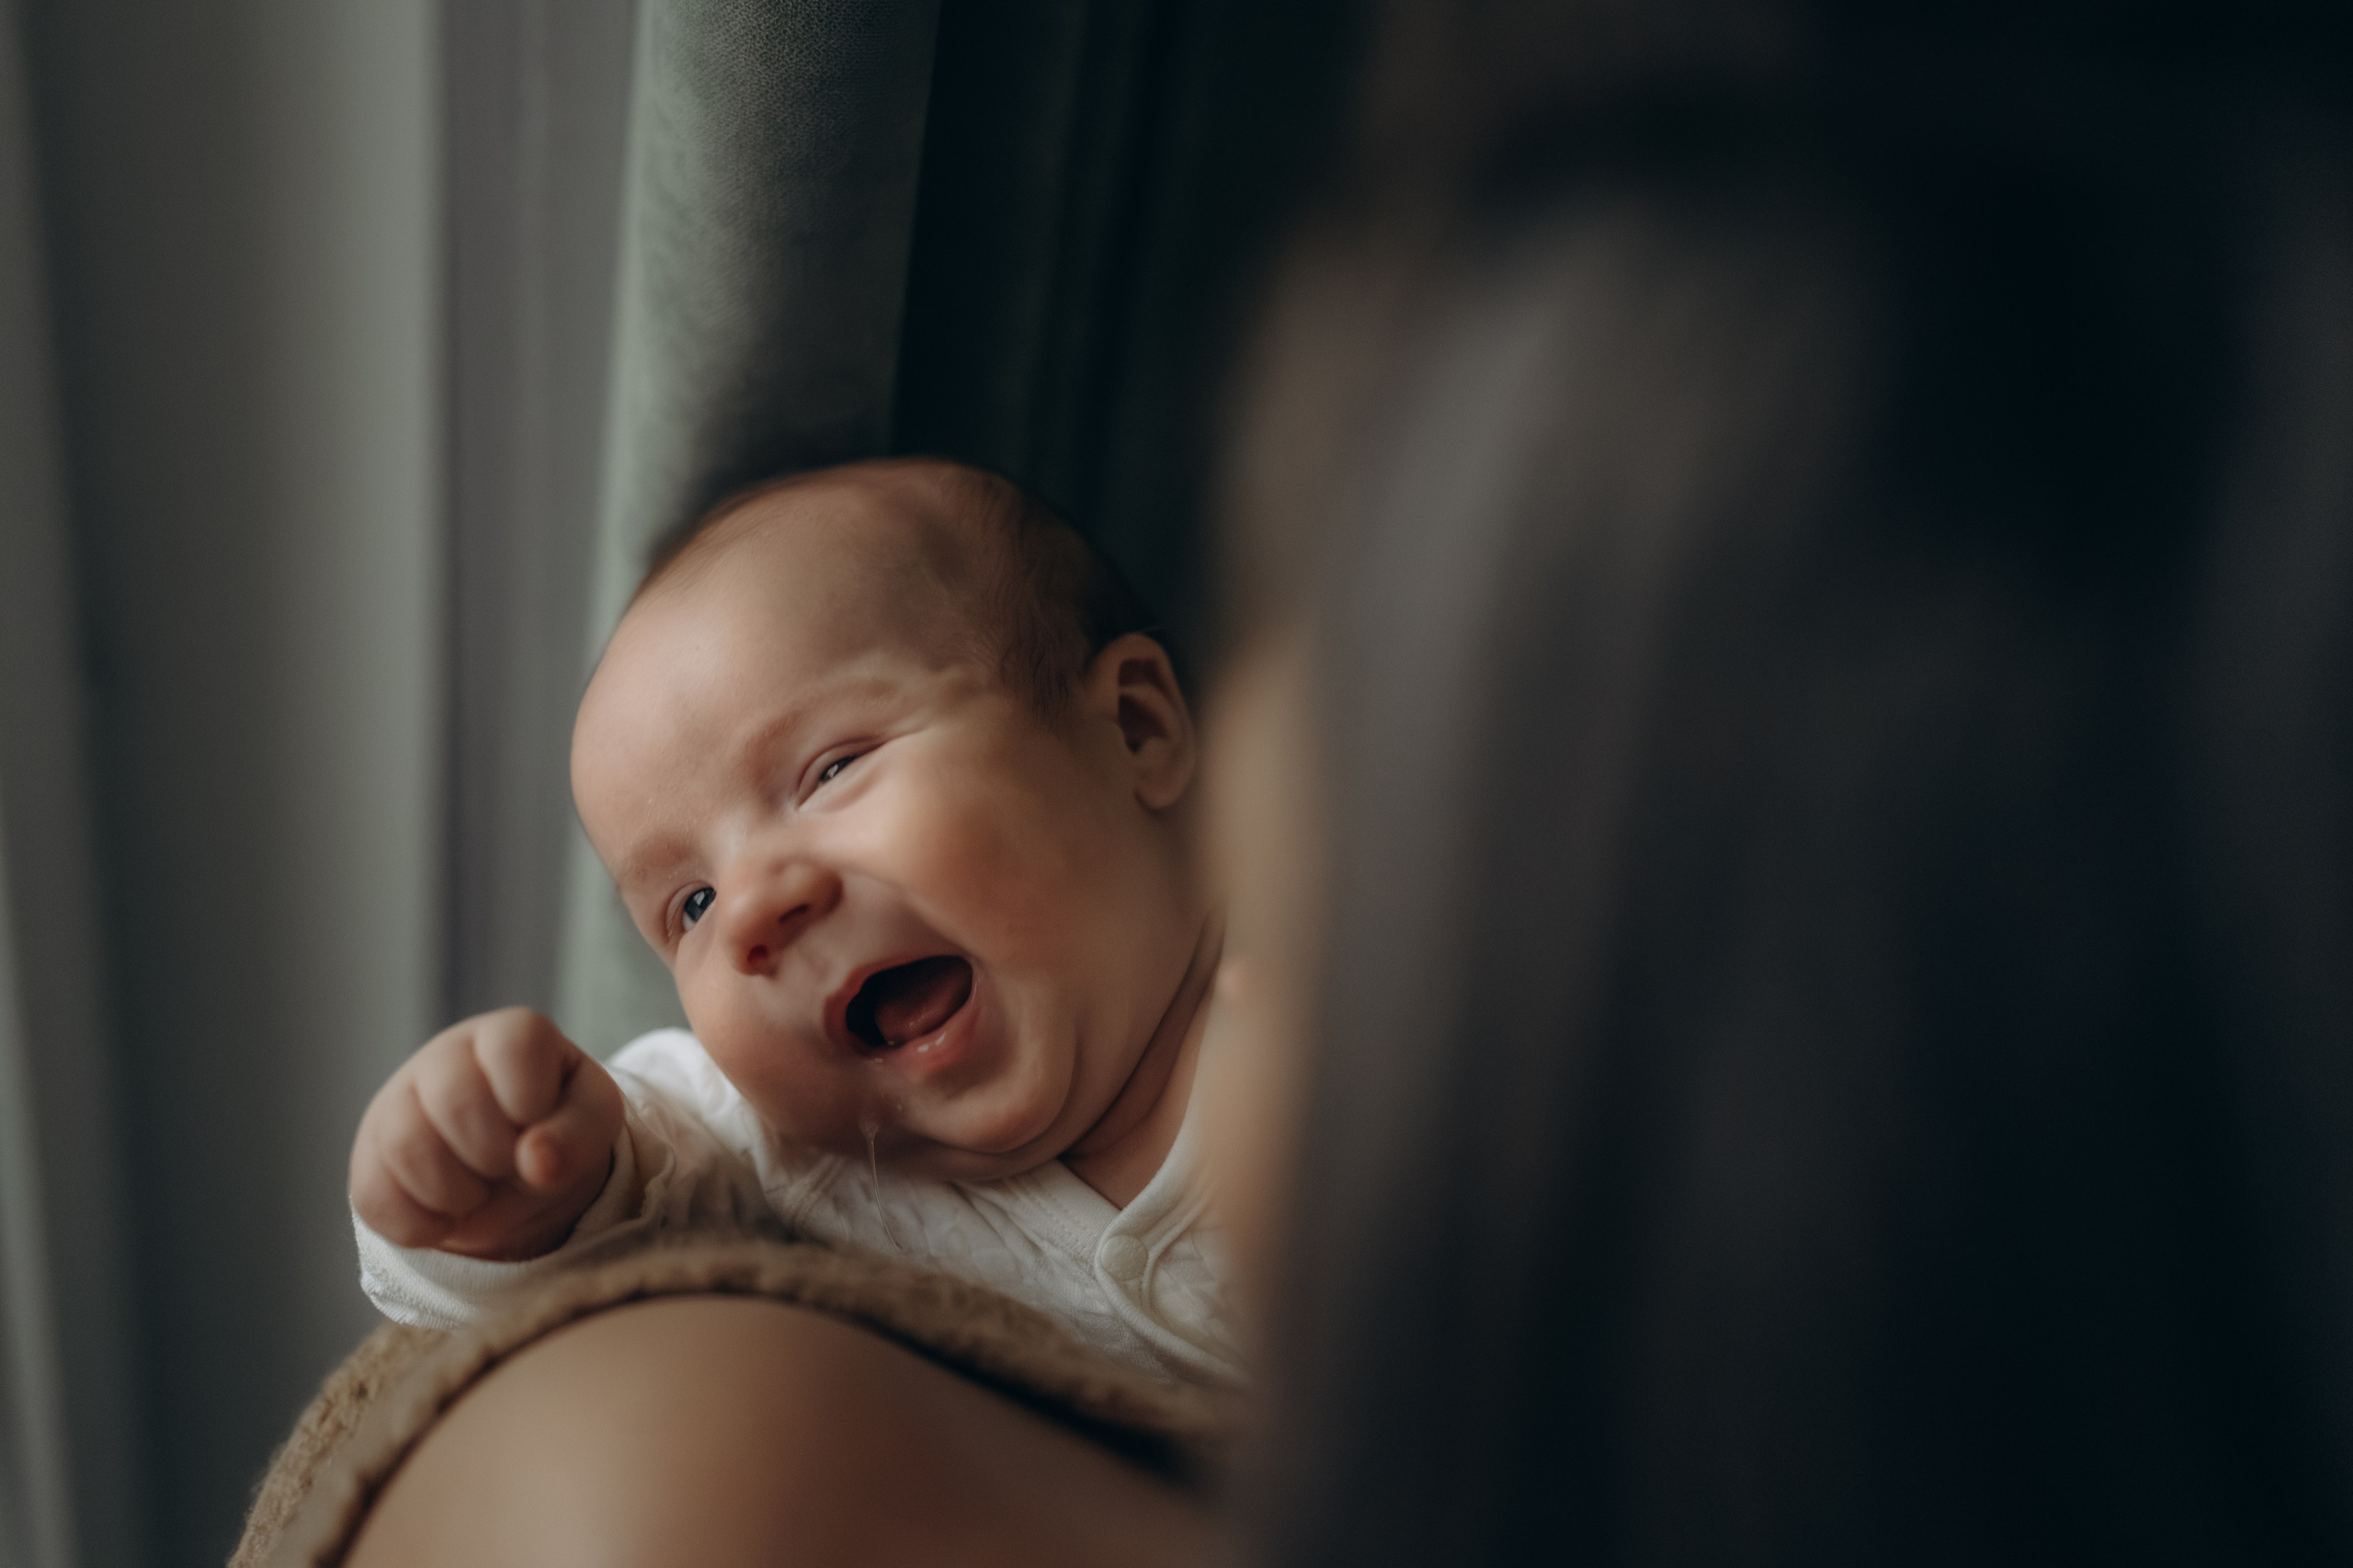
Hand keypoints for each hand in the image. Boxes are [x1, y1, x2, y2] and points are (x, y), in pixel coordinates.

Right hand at [350, 1007, 623, 1260]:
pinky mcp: (368, 1156)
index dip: (530, 1098)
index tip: (538, 1122)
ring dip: (458, 1192)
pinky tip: (448, 1216)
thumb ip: (579, 1136)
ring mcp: (397, 1102)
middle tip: (510, 1165)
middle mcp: (446, 1056)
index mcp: (510, 1035)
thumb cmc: (556, 1128)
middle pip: (455, 1099)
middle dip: (495, 1153)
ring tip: (481, 1191)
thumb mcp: (590, 1124)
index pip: (513, 1044)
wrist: (510, 1168)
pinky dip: (422, 1225)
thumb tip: (537, 1162)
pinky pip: (375, 1197)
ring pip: (406, 1146)